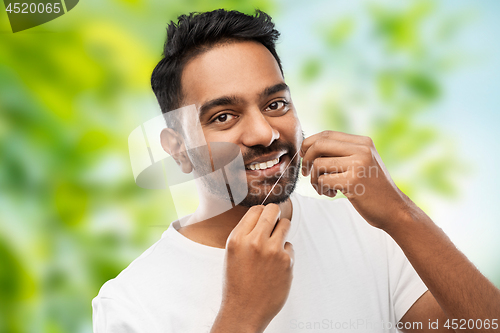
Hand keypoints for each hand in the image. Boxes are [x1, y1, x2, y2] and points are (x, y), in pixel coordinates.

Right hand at [212, 204, 293, 332]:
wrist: (244, 310)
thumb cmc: (237, 282)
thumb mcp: (233, 253)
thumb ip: (246, 234)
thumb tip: (264, 215)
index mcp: (237, 238)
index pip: (256, 210)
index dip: (262, 212)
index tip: (264, 218)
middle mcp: (254, 241)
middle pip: (273, 210)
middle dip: (275, 214)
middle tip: (275, 222)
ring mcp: (272, 251)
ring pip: (286, 224)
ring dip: (282, 231)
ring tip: (274, 246)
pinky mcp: (287, 261)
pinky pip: (290, 246)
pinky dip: (285, 253)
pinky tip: (275, 267)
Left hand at [300, 130, 414, 229]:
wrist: (394, 210)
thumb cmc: (372, 188)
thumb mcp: (362, 162)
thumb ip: (342, 152)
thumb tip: (308, 146)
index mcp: (363, 142)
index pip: (326, 134)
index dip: (309, 144)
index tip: (304, 157)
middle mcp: (362, 149)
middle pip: (319, 145)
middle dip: (306, 159)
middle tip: (306, 173)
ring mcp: (358, 164)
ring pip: (318, 164)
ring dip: (314, 179)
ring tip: (324, 188)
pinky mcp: (353, 181)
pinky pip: (322, 180)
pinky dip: (321, 189)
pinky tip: (332, 194)